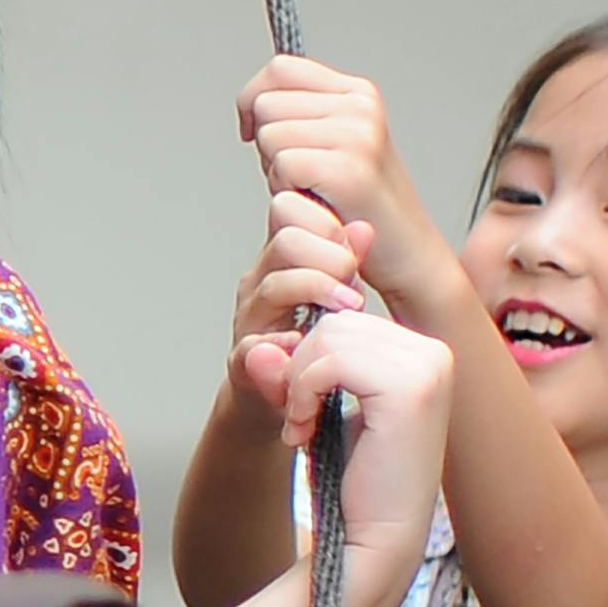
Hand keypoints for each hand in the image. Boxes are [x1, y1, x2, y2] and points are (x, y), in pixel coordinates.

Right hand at [221, 184, 373, 362]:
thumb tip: (364, 228)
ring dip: (316, 291)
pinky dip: (276, 345)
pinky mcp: (243, 363)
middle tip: (354, 286)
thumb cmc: (312, 339)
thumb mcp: (334, 292)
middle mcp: (261, 282)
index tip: (354, 252)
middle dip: (330, 258)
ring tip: (348, 308)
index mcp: (281, 260)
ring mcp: (250, 319)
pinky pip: (250, 348)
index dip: (328, 224)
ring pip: (275, 285)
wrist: (282, 395)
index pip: (291, 211)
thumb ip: (345, 260)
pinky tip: (299, 344)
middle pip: (286, 242)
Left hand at [239, 52, 419, 246]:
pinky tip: (315, 203)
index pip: (281, 69)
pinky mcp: (348, 168)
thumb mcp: (332, 144)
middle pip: (267, 103)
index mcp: (358, 93)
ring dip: (276, 170)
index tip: (252, 130)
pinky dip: (287, 190)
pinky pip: (283, 165)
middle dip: (267, 142)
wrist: (407, 254)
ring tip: (311, 190)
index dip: (253, 99)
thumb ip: (300, 115)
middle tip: (300, 175)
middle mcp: (360, 106)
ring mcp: (357, 134)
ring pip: (269, 135)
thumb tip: (252, 101)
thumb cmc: (362, 206)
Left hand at [289, 302, 454, 574]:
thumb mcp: (329, 407)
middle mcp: (435, 353)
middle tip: (298, 419)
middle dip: (300, 369)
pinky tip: (302, 431)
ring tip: (301, 427)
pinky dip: (302, 393)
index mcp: (424, 354)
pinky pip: (330, 361)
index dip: (310, 359)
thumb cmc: (357, 481)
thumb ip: (303, 366)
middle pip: (336, 323)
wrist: (377, 540)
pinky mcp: (410, 389)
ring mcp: (428, 368)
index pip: (346, 322)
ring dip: (298, 383)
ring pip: (329, 337)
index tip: (304, 406)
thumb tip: (257, 347)